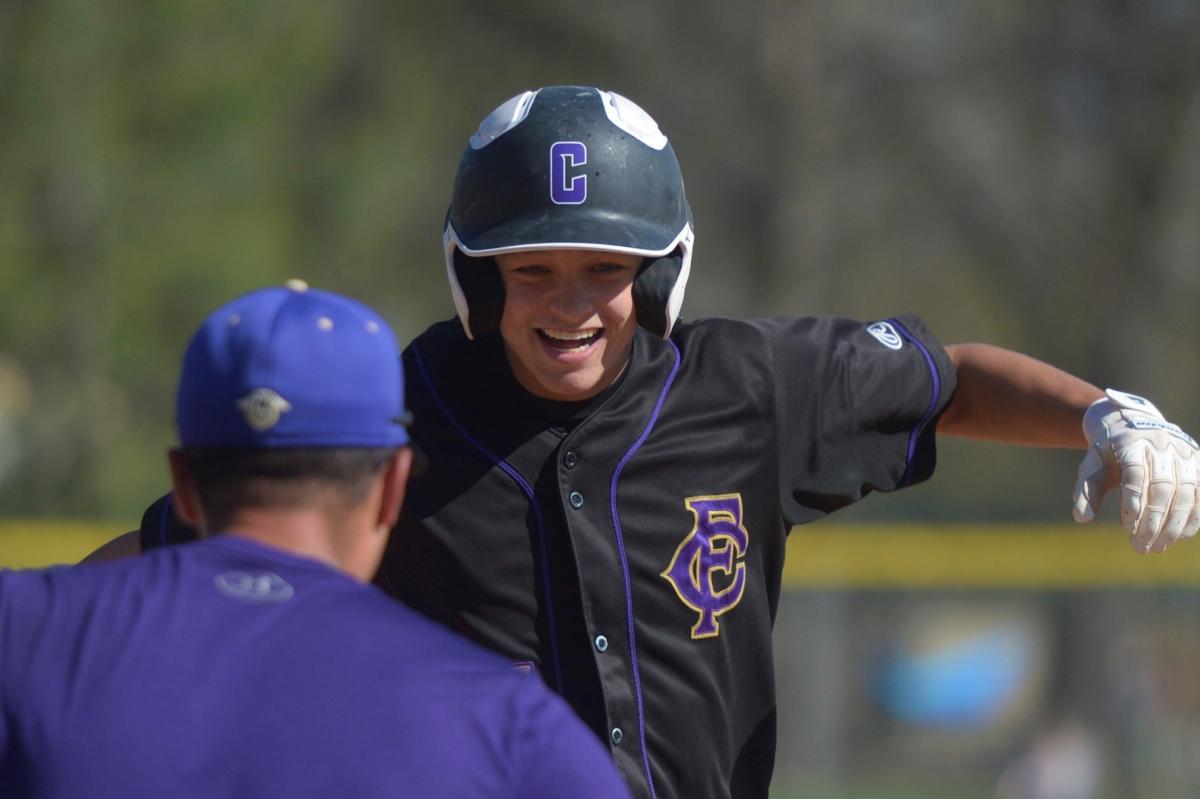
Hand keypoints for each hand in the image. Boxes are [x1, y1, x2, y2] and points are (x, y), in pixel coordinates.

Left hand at [1072, 389, 1199, 552]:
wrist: (1132, 423)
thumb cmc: (1109, 453)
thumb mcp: (1092, 466)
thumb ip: (1086, 491)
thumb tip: (1081, 518)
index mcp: (1130, 442)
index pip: (1135, 473)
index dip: (1133, 501)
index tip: (1127, 528)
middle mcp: (1161, 444)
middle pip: (1162, 486)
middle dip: (1152, 521)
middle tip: (1140, 547)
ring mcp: (1183, 453)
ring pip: (1185, 492)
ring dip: (1173, 524)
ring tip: (1157, 547)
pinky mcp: (1197, 462)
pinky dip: (1192, 517)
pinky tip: (1180, 536)